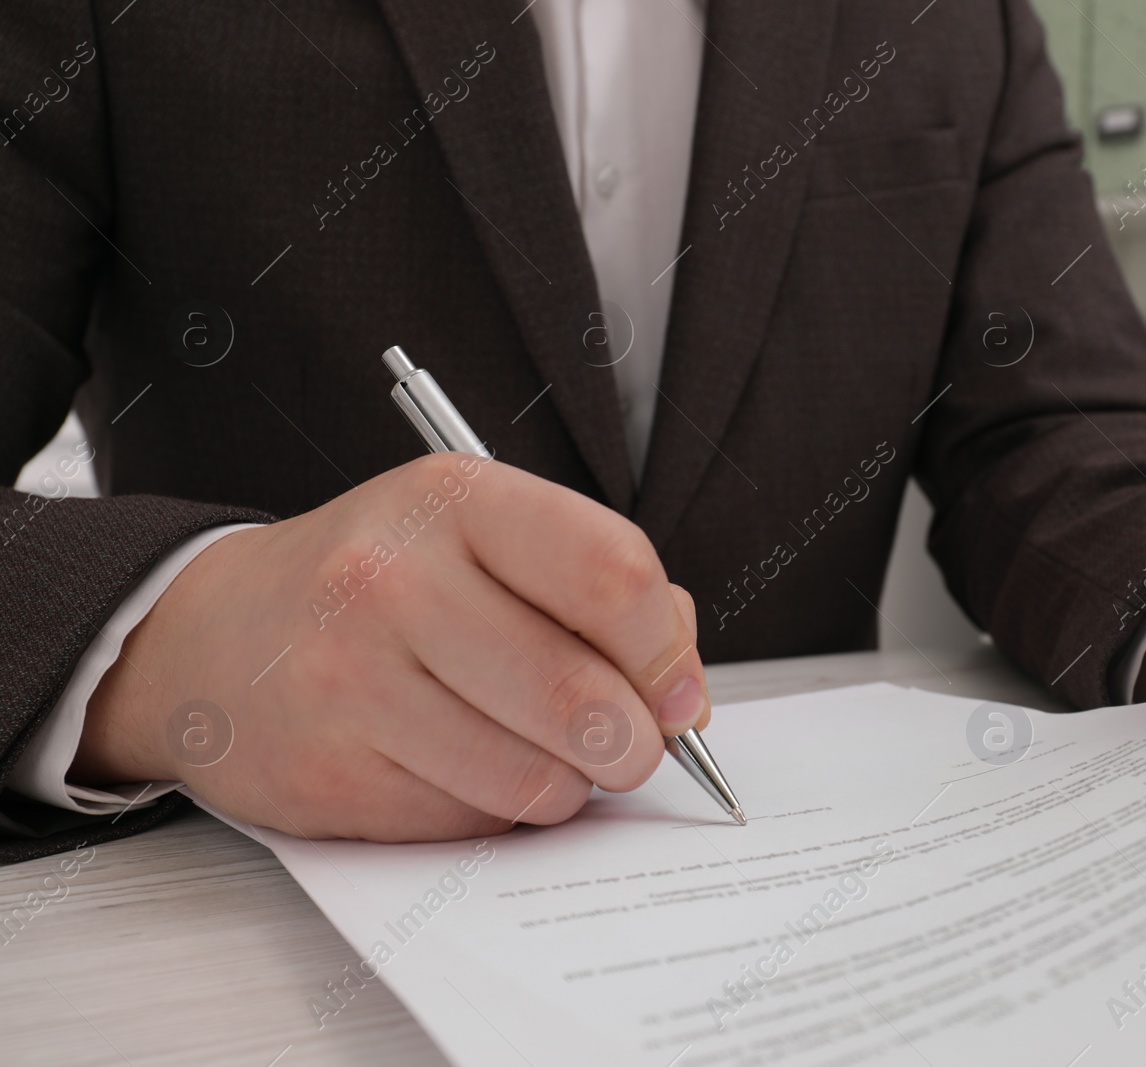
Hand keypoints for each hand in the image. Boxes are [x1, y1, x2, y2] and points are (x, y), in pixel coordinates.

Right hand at [72, 454, 709, 840]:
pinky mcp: (328, 774)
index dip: (668, 650)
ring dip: (568, 783)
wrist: (214, 638)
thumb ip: (599, 591)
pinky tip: (460, 764)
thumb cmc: (381, 584)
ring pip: (537, 777)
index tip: (677, 689)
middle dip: (637, 742)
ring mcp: (351, 680)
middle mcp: (395, 580)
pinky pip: (472, 820)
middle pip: (585, 695)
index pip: (613, 575)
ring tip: (539, 748)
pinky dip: (496, 808)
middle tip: (631, 745)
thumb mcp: (484, 537)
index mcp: (457, 500)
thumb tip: (684, 691)